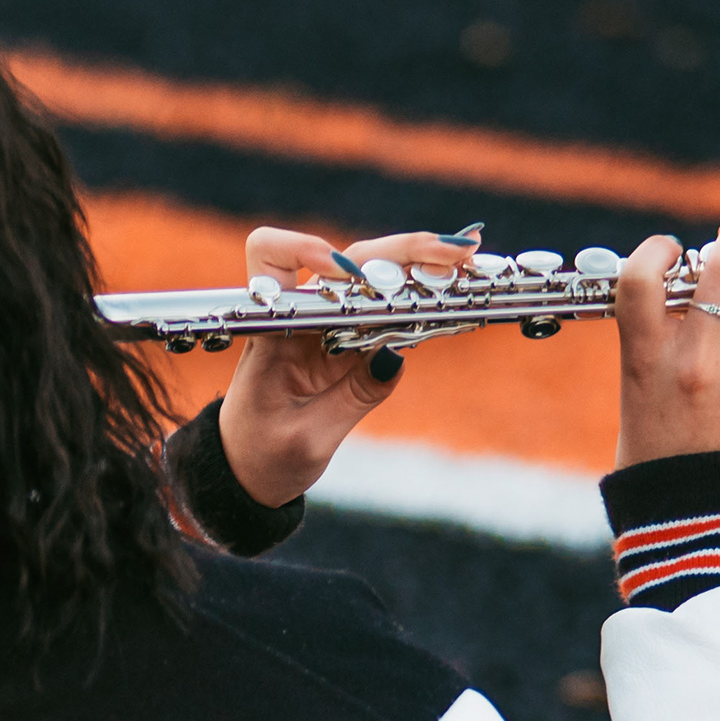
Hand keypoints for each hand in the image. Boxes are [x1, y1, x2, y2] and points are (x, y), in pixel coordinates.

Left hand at [215, 223, 479, 504]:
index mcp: (272, 330)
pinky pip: (390, 308)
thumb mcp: (308, 438)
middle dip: (401, 251)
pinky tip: (459, 290)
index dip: (305, 248)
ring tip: (467, 263)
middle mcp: (302, 315)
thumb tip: (396, 359)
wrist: (251, 472)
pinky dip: (423, 296)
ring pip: (376, 276)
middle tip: (454, 254)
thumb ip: (352, 399)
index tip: (341, 270)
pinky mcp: (353, 339)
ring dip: (420, 266)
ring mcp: (331, 324)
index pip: (272, 258)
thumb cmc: (263, 455)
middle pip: (350, 259)